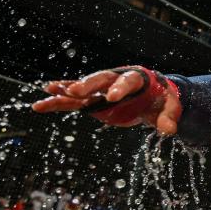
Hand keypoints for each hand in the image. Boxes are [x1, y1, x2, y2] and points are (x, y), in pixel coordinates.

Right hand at [32, 68, 180, 135]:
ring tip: (49, 90)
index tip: (112, 97)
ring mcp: (102, 89)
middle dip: (88, 84)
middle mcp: (116, 79)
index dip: (120, 88)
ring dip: (66, 89)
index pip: (128, 81)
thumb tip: (169, 131)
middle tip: (75, 90)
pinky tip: (41, 103)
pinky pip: (73, 99)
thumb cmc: (162, 99)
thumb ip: (168, 117)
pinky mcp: (92, 99)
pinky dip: (58, 100)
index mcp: (137, 78)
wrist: (154, 95)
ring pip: (83, 87)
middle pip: (101, 78)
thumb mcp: (170, 107)